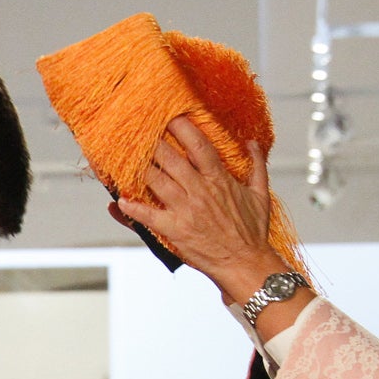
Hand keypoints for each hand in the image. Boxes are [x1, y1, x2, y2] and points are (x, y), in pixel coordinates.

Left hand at [115, 117, 280, 297]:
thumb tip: (252, 142)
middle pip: (170, 159)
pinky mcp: (174, 230)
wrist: (245, 263)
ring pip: (155, 181)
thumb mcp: (260, 195)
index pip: (198, 146)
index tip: (169, 115)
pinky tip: (118, 200)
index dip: (182, 128)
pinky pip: (148, 216)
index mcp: (219, 179)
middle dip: (151, 142)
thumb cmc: (252, 232)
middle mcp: (199, 191)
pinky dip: (132, 208)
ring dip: (137, 167)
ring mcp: (185, 210)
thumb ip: (257, 166)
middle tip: (135, 128)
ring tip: (120, 155)